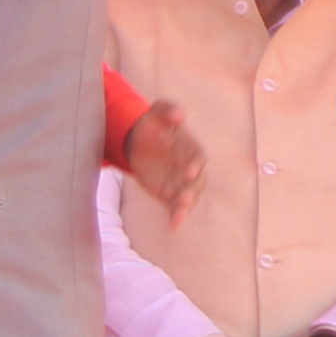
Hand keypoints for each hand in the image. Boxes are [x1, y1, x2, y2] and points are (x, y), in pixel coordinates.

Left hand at [123, 100, 203, 218]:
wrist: (138, 138)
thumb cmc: (153, 122)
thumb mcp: (158, 111)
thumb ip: (169, 110)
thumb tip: (179, 115)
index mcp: (191, 148)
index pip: (197, 157)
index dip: (194, 165)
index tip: (189, 171)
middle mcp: (189, 167)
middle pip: (196, 182)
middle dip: (191, 190)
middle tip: (184, 198)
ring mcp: (180, 182)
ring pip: (188, 197)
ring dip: (185, 205)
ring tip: (178, 213)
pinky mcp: (169, 194)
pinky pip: (175, 207)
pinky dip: (176, 217)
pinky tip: (174, 226)